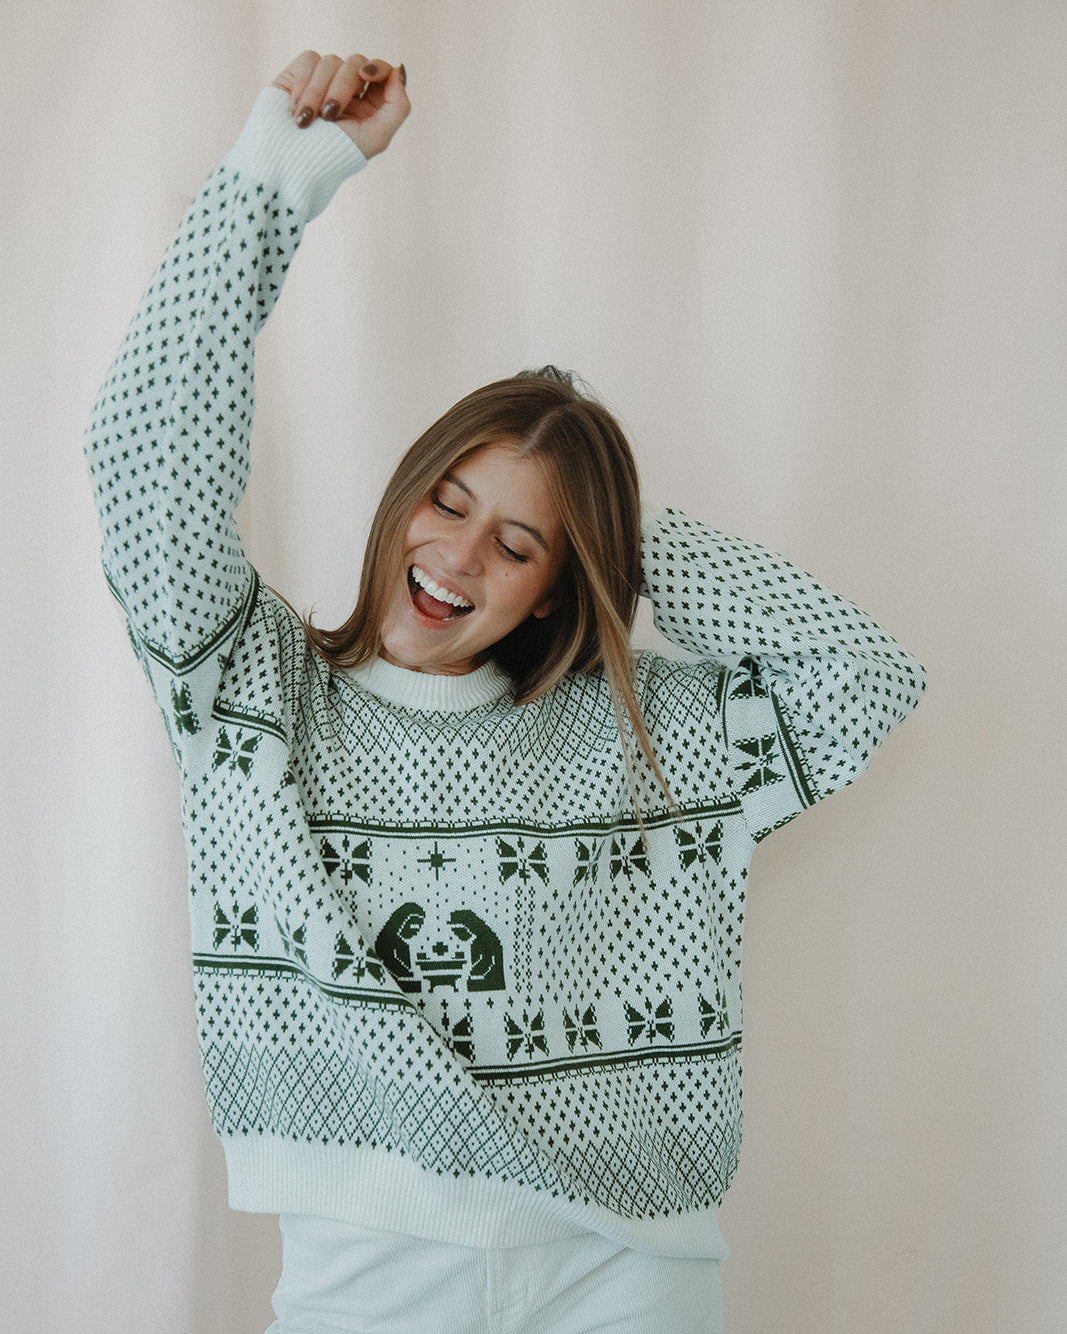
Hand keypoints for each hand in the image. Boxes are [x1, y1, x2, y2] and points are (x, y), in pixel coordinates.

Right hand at [272, 50, 409, 158]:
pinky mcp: (299, 75)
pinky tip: (295, 110)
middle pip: (356, 63)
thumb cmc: (335, 156)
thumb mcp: (377, 138)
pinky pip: (309, 60)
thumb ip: (398, 106)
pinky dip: (303, 85)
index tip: (366, 75)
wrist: (290, 161)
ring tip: (305, 121)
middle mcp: (348, 90)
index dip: (377, 67)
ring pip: (331, 61)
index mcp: (370, 105)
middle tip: (329, 116)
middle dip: (343, 88)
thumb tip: (397, 70)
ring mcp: (324, 81)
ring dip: (317, 93)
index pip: (381, 70)